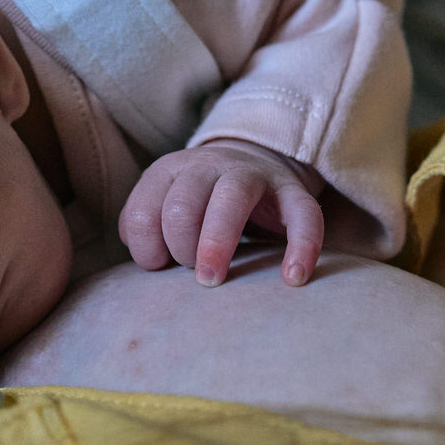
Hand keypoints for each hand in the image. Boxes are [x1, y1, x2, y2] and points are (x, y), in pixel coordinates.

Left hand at [119, 138, 323, 286]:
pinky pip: (302, 214)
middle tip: (195, 274)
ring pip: (229, 201)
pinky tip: (293, 277)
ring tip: (213, 280)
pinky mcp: (292, 191)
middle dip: (181, 250)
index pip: (142, 213)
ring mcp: (252, 175)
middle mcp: (207, 166)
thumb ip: (144, 227)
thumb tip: (149, 258)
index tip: (162, 266)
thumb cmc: (200, 202)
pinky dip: (301, 246)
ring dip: (216, 245)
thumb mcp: (163, 204)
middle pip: (181, 208)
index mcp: (168, 171)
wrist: (252, 164)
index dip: (147, 250)